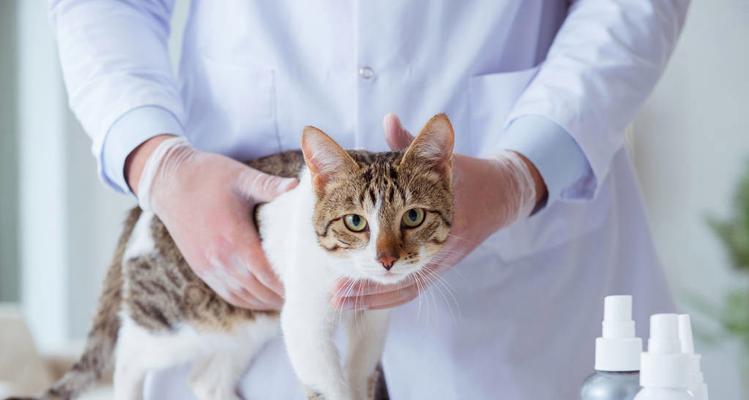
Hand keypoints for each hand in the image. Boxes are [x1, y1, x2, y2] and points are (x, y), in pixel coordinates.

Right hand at [126, 135, 297, 309]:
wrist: (168, 181)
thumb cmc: (208, 176)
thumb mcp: (242, 177)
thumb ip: (271, 186)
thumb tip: (299, 186)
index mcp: (233, 238)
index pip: (268, 273)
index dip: (289, 283)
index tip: (308, 284)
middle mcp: (220, 259)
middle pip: (259, 290)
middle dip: (283, 296)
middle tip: (306, 295)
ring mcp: (208, 267)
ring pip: (244, 296)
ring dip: (267, 302)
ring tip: (289, 299)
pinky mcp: (201, 268)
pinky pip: (228, 294)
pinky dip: (248, 300)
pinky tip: (263, 297)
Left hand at [332, 114, 545, 309]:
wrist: (499, 196)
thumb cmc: (467, 175)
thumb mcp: (442, 155)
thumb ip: (413, 143)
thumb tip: (389, 119)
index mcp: (442, 210)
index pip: (406, 225)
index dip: (374, 237)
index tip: (343, 246)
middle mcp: (443, 239)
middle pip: (403, 270)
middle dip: (367, 280)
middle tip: (333, 291)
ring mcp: (442, 256)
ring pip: (406, 285)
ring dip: (371, 296)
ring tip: (338, 301)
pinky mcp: (438, 264)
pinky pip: (412, 286)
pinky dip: (385, 295)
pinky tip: (360, 298)